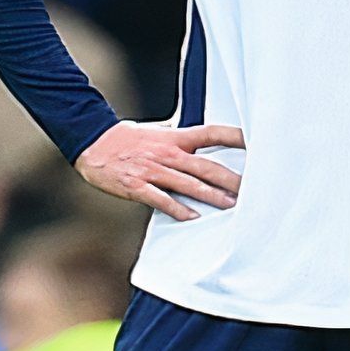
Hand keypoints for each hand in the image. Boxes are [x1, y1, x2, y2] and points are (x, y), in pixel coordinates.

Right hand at [78, 120, 242, 219]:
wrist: (93, 142)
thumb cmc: (129, 139)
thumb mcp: (159, 134)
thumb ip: (182, 141)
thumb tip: (206, 145)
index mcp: (175, 138)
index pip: (212, 133)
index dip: (235, 137)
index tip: (256, 143)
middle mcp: (168, 153)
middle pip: (206, 165)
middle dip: (230, 179)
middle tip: (252, 189)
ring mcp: (152, 170)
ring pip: (188, 184)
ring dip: (211, 196)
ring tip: (231, 205)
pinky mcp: (136, 185)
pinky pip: (161, 199)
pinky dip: (178, 208)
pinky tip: (193, 217)